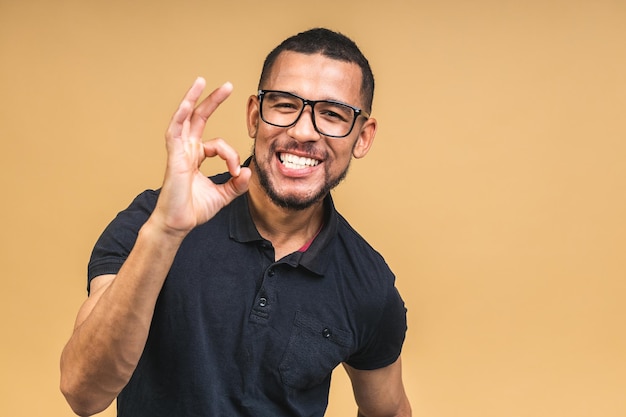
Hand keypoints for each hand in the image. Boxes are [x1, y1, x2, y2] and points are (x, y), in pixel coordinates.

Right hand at [152, 77, 250, 237]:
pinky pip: (175, 130)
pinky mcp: (173, 156)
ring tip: (202, 80)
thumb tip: (249, 171)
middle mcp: (187, 150)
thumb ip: (237, 184)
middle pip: (199, 118)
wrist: (178, 224)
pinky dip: (181, 115)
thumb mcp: (223, 195)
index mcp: (196, 157)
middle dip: (213, 100)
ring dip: (194, 98)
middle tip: (227, 85)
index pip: (218, 145)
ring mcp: (178, 151)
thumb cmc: (194, 209)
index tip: (237, 173)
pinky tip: (189, 101)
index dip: (231, 156)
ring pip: (185, 118)